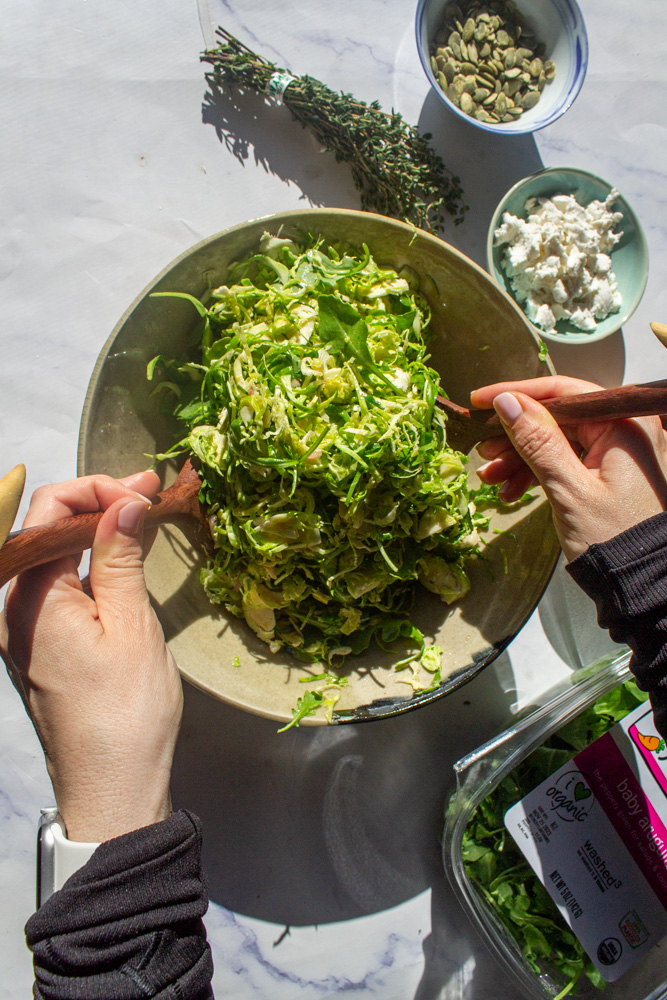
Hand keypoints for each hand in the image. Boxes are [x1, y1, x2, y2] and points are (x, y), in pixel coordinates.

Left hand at [0, 471, 182, 841]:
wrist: (112, 788)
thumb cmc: (125, 717)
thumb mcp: (132, 627)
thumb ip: (121, 558)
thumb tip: (125, 504)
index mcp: (30, 600)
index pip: (50, 512)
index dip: (99, 488)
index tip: (146, 489)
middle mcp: (12, 610)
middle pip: (44, 528)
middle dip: (96, 502)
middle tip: (150, 497)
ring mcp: (21, 630)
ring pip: (49, 555)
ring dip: (91, 530)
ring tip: (139, 518)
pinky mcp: (36, 646)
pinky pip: (53, 586)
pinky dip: (84, 562)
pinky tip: (118, 558)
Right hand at [470, 376, 666, 560]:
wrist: (642, 584)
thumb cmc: (615, 538)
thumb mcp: (568, 488)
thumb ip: (537, 441)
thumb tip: (508, 401)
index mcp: (625, 425)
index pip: (563, 393)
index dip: (518, 394)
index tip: (482, 402)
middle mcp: (627, 430)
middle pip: (558, 418)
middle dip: (515, 437)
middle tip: (483, 451)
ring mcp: (621, 453)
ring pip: (559, 442)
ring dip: (521, 459)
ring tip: (491, 478)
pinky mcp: (613, 474)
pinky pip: (569, 462)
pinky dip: (540, 474)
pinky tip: (512, 491)